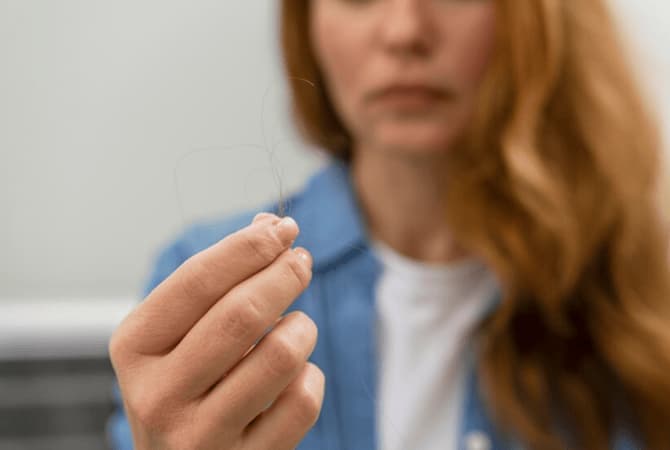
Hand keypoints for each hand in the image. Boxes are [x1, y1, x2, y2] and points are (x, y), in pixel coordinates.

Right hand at [109, 213, 323, 449]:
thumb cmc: (184, 383)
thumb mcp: (180, 332)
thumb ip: (219, 278)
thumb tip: (268, 225)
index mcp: (134, 348)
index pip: (197, 280)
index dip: (248, 247)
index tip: (283, 228)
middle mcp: (157, 395)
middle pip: (241, 314)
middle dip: (283, 275)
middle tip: (301, 261)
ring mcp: (199, 436)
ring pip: (280, 356)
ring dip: (302, 329)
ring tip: (298, 326)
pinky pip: (302, 402)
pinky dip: (310, 376)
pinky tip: (296, 375)